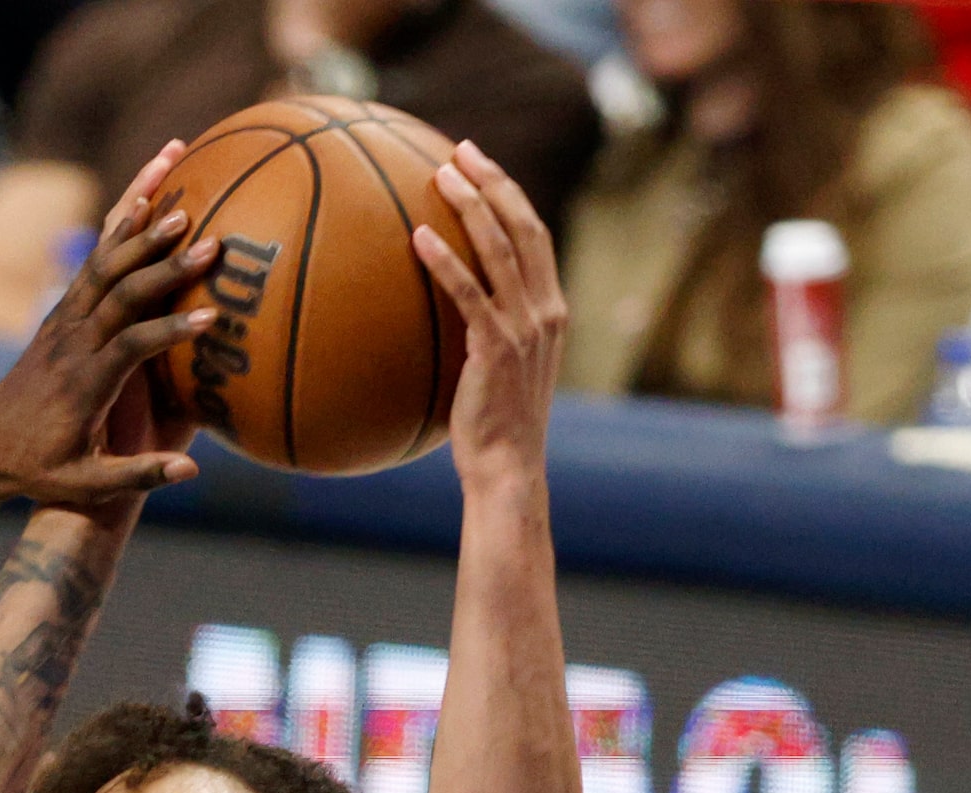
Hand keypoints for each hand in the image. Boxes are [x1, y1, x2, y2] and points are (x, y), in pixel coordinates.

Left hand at [0, 140, 221, 510]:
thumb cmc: (39, 471)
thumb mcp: (84, 485)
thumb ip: (137, 478)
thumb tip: (190, 474)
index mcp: (84, 385)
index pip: (129, 348)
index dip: (169, 332)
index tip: (210, 317)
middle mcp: (71, 343)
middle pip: (119, 292)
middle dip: (164, 264)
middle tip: (212, 240)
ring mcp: (63, 320)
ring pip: (103, 259)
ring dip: (141, 218)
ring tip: (179, 177)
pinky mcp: (61, 309)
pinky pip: (94, 257)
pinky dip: (121, 222)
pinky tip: (150, 189)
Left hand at [412, 140, 565, 490]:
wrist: (508, 466)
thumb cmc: (495, 424)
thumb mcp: (500, 368)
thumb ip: (489, 330)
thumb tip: (449, 309)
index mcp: (552, 310)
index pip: (535, 236)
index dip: (510, 195)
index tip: (482, 165)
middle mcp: (546, 311)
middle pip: (524, 227)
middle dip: (494, 182)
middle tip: (461, 149)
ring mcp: (524, 329)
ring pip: (500, 249)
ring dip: (471, 205)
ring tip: (441, 173)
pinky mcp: (496, 348)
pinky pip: (469, 294)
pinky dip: (446, 261)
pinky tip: (418, 237)